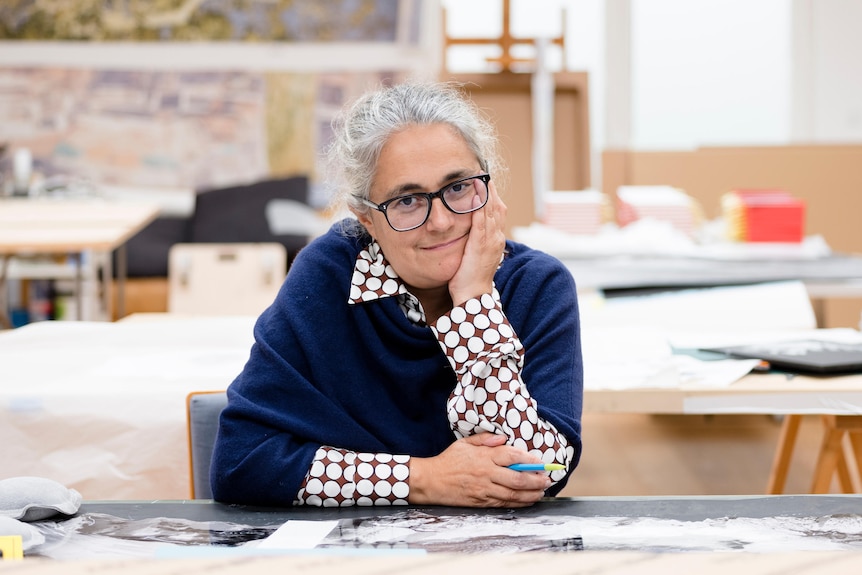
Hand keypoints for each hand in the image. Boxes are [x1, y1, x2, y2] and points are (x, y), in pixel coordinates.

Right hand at [407, 433, 550, 507]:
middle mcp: (486, 474)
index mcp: (484, 457)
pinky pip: (503, 504)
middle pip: (518, 478)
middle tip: (547, 479)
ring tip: (542, 492)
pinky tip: (527, 501)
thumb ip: (484, 439)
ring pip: (513, 494)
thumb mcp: (464, 443)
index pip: (512, 456)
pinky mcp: (481, 502)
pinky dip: (518, 503)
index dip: (529, 459)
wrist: (430, 481)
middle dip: (536, 480)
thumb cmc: (448, 461)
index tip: (539, 461)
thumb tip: (503, 438)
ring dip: (531, 494)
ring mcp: (484, 490)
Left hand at [448, 181, 506, 305]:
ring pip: (490, 212)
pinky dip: (479, 207)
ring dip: (485, 193)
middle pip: (497, 207)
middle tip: (483, 173)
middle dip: (490, 189)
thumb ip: (475, 240)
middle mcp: (496, 238)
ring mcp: (490, 242)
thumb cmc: (470, 278)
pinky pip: (481, 222)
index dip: (492, 196)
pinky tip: (476, 195)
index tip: (485, 181)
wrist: (473, 295)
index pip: (497, 212)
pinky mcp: (480, 246)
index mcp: (496, 239)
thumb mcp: (475, 255)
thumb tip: (469, 229)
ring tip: (479, 177)